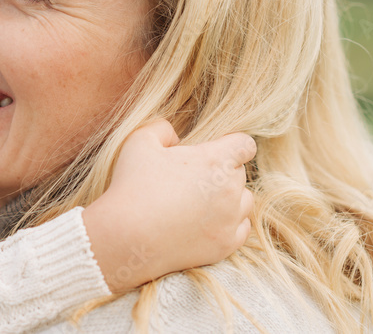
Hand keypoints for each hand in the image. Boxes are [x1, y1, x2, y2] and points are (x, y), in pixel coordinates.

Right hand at [81, 119, 255, 292]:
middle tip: (193, 178)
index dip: (233, 144)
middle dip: (222, 171)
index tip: (218, 150)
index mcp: (214, 160)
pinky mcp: (226, 244)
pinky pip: (242, 228)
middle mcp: (230, 189)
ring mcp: (230, 219)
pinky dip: (230, 223)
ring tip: (202, 200)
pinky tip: (208, 221)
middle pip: (240, 173)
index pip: (245, 145)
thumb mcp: (139, 141)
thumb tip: (176, 136)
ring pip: (245, 200)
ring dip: (230, 197)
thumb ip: (162, 128)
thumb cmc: (133, 186)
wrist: (127, 238)